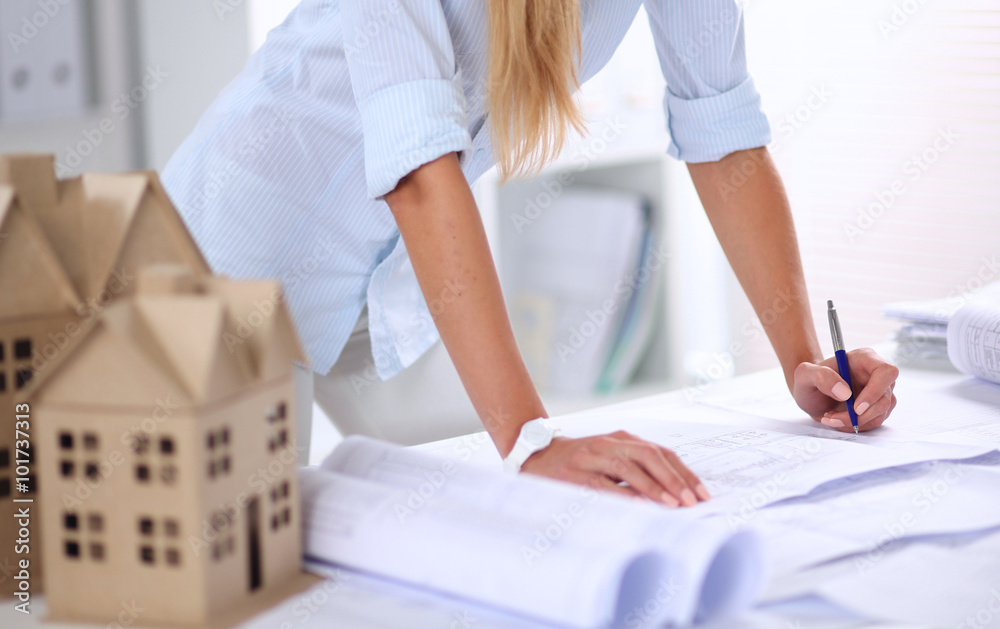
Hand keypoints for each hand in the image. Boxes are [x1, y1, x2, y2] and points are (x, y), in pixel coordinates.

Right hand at [519, 431, 709, 506]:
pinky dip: (623, 493)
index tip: (701, 492)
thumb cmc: (580, 462)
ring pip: (629, 467)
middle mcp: (608, 443)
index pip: (660, 452)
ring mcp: (591, 457)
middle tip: (691, 500)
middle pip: (649, 455)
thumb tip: (674, 493)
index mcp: (622, 438)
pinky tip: (640, 504)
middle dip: (674, 479)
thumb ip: (636, 468)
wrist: (536, 456)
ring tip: (673, 504)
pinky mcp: (576, 473)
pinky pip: (604, 483)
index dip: (683, 472)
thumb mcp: (609, 458)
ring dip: (654, 486)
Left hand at [791, 348, 898, 431]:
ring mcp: (879, 392)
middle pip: (885, 399)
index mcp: (864, 358)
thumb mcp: (805, 374)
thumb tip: (845, 392)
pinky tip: (837, 419)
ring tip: (831, 416)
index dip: (876, 391)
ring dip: (855, 421)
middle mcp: (876, 374)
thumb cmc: (809, 380)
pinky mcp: (877, 407)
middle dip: (860, 415)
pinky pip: (874, 421)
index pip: (886, 372)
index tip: (856, 407)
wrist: (810, 394)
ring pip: (881, 413)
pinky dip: (855, 425)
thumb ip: (821, 376)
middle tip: (835, 417)